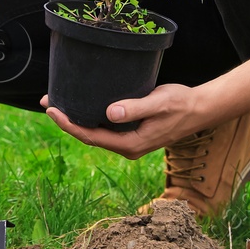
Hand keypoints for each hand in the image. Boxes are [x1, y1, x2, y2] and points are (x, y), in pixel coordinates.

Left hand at [41, 83, 209, 158]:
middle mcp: (127, 147)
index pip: (91, 136)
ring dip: (77, 118)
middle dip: (67, 121)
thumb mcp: (159, 103)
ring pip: (96, 132)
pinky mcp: (132, 132)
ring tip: (58, 101)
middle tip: (47, 102)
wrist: (201, 109)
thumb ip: (135, 108)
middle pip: (89, 136)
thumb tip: (110, 113)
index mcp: (131, 144)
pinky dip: (90, 116)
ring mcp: (129, 141)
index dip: (69, 124)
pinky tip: (81, 104)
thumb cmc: (182, 104)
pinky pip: (105, 127)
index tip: (52, 110)